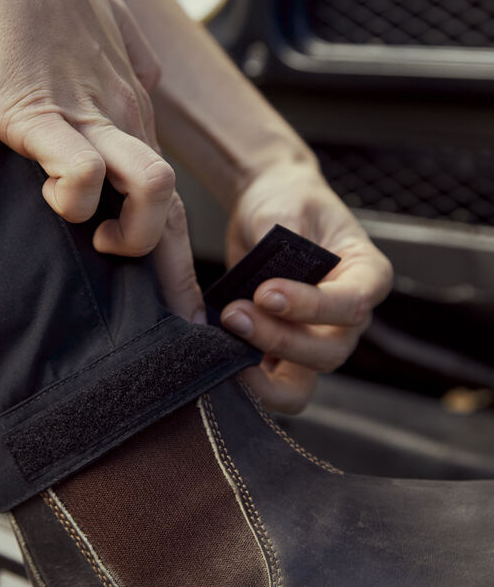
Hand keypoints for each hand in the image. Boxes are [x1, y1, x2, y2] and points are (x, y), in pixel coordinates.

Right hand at [0, 0, 203, 321]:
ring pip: (153, 189)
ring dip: (134, 232)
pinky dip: (75, 199)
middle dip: (176, 273)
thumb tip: (140, 96)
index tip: (184, 306)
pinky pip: (80, 172)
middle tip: (174, 318)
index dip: (181, 255)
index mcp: (134, 107)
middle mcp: (124, 116)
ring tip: (103, 238)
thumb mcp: (110, 31)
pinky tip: (54, 197)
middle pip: (172, 205)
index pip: (171, 191)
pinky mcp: (41, 112)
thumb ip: (131, 69)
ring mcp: (88, 114)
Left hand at [220, 160, 392, 412]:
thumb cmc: (288, 201)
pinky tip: (220, 355)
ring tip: (225, 332)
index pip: (351, 305)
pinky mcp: (285, 353)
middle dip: (279, 339)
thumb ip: (280, 241)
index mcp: (367, 276)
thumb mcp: (285, 207)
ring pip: (301, 382)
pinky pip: (273, 384)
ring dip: (261, 370)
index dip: (310, 306)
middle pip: (327, 353)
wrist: (268, 210)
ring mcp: (318, 340)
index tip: (266, 292)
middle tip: (235, 313)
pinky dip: (247, 380)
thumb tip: (266, 280)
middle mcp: (348, 318)